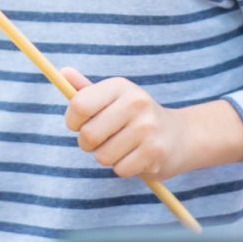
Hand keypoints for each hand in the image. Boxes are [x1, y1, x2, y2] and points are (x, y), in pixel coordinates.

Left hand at [63, 68, 191, 181]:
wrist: (180, 136)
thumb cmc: (135, 117)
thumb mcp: (113, 98)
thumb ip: (86, 90)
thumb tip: (63, 72)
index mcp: (120, 86)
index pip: (79, 104)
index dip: (72, 120)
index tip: (78, 124)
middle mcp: (136, 102)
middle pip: (88, 134)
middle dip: (88, 143)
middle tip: (101, 140)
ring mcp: (148, 127)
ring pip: (102, 156)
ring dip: (107, 157)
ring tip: (122, 147)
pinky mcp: (155, 152)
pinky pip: (119, 169)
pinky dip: (123, 167)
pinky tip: (136, 157)